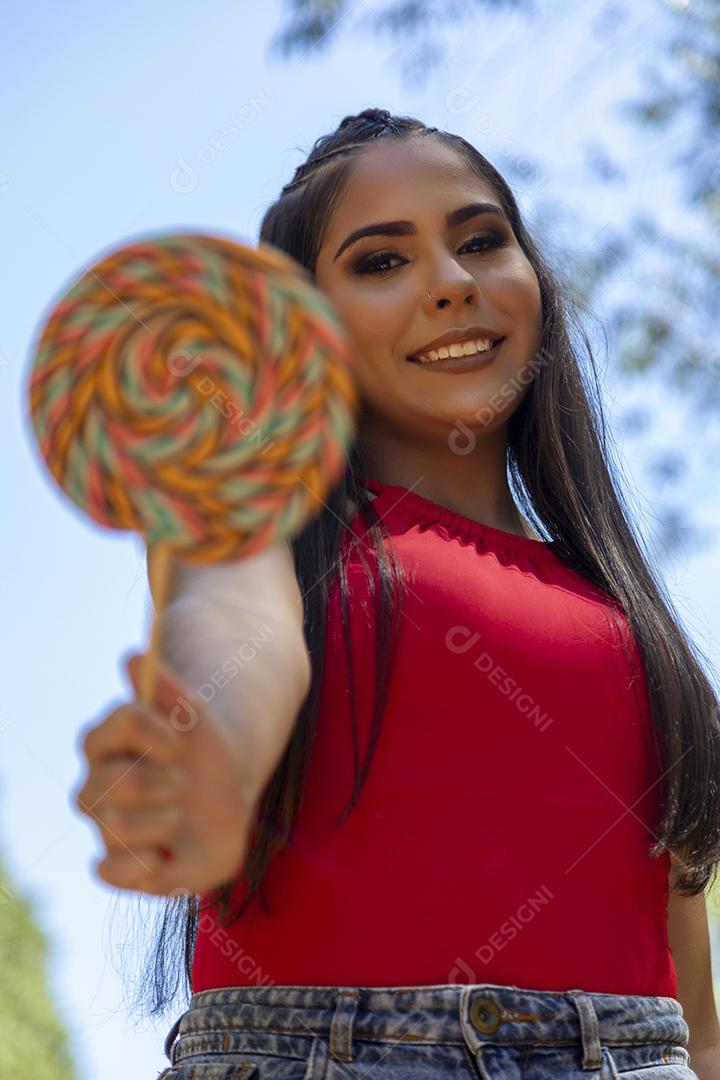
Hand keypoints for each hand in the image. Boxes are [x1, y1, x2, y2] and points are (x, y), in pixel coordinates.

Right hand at [72, 652, 260, 895]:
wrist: (227, 794)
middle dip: (159, 783)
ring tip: (180, 814)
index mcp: (107, 741)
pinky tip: (164, 854)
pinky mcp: (125, 864)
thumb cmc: (203, 750)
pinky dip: (137, 866)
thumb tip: (133, 655)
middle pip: (107, 785)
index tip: (181, 743)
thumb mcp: (197, 718)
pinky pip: (106, 872)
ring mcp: (107, 826)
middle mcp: (97, 785)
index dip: (152, 734)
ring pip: (111, 827)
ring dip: (160, 821)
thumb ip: (168, 688)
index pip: (117, 725)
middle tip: (183, 783)